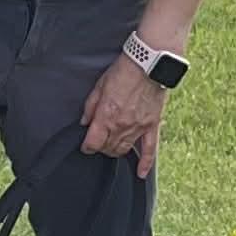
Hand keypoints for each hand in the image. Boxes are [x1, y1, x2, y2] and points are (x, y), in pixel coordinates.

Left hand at [80, 54, 165, 177]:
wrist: (150, 61)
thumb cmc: (124, 70)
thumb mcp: (99, 86)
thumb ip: (90, 107)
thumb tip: (84, 123)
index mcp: (106, 117)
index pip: (91, 144)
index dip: (86, 146)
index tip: (86, 144)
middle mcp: (121, 126)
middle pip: (107, 149)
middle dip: (101, 147)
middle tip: (100, 139)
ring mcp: (138, 128)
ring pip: (123, 150)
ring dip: (115, 151)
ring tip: (113, 145)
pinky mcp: (152, 125)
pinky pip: (149, 149)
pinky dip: (145, 163)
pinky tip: (141, 173)